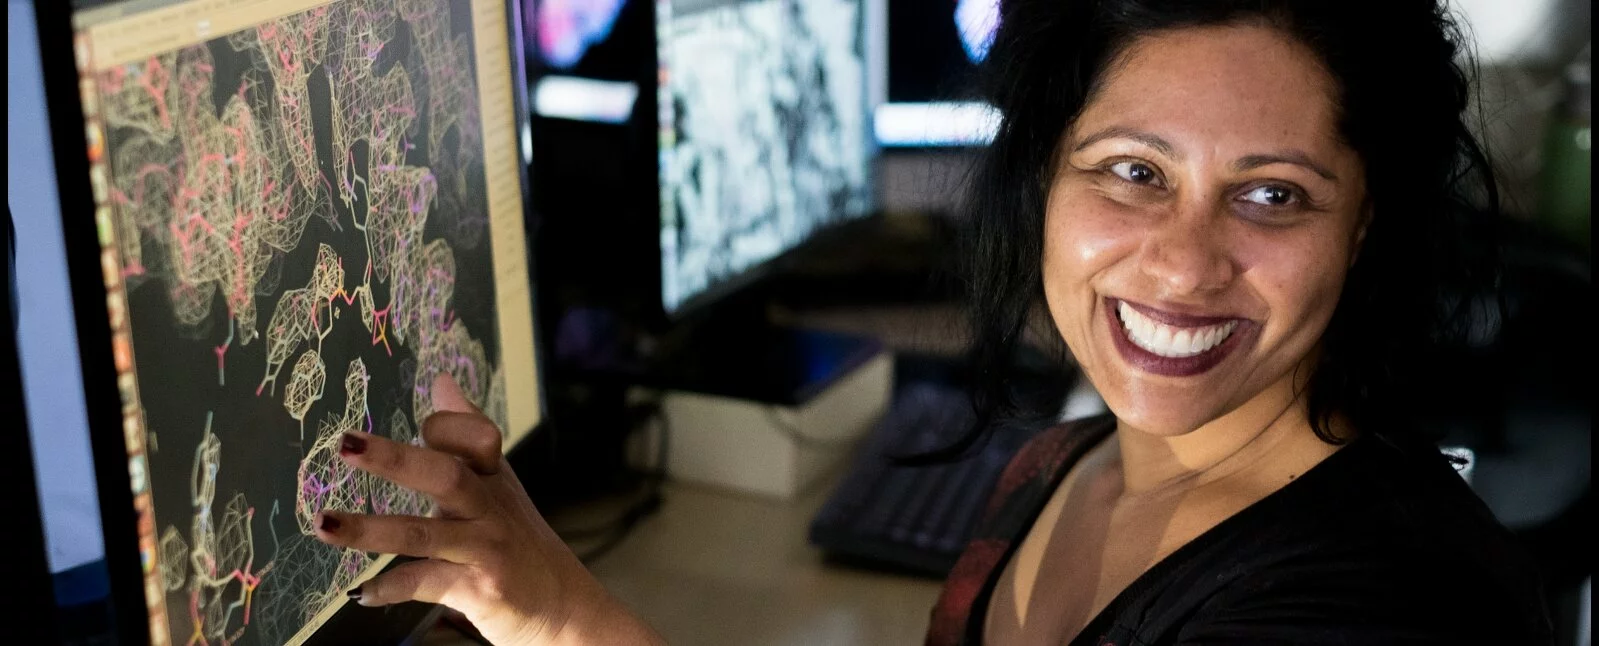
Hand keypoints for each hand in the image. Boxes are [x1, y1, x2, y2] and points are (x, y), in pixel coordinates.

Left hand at [312, 374, 662, 645]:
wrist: (562, 605)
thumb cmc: (518, 541)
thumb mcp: (498, 483)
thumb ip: (466, 433)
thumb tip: (441, 380)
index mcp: (492, 478)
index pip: (470, 437)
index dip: (443, 426)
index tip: (414, 424)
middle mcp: (490, 509)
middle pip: (445, 475)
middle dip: (394, 459)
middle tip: (346, 445)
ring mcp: (485, 550)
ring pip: (423, 534)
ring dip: (370, 529)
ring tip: (325, 525)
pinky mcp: (479, 590)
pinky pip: (425, 583)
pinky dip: (390, 587)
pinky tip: (361, 593)